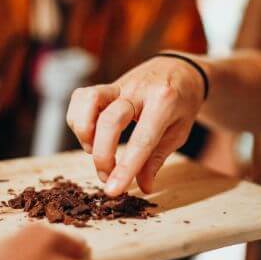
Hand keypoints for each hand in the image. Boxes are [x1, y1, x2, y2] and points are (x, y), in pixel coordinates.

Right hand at [67, 54, 207, 195]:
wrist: (180, 69)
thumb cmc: (182, 104)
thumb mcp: (179, 132)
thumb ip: (158, 158)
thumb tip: (142, 187)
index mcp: (164, 102)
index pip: (141, 140)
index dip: (124, 168)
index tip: (113, 190)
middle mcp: (138, 90)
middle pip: (109, 121)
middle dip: (102, 156)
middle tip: (106, 176)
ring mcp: (119, 84)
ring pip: (88, 100)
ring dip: (84, 131)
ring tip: (92, 150)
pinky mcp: (106, 85)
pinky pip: (81, 97)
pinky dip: (78, 119)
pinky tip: (90, 135)